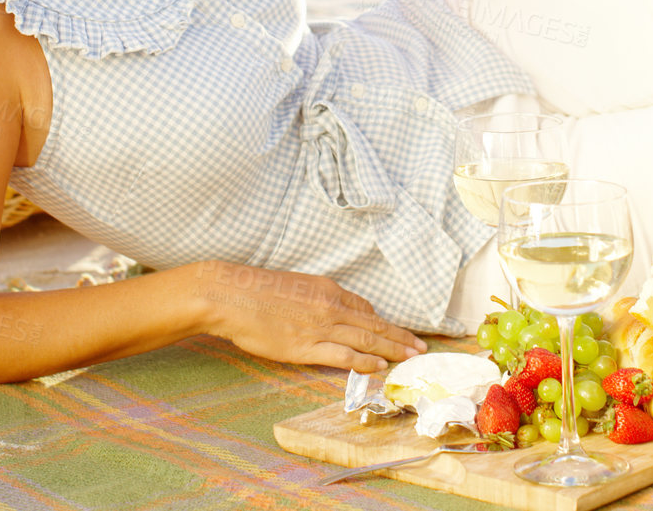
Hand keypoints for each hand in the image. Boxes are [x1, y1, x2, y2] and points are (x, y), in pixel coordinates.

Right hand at [190, 261, 427, 371]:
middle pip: (374, 323)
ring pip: (366, 339)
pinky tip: (379, 367)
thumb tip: (330, 310)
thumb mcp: (295, 285)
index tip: (396, 331)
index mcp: (327, 289)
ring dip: (392, 349)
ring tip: (411, 357)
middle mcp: (330, 306)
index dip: (383, 321)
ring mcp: (320, 327)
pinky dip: (365, 362)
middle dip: (399, 336)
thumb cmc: (257, 290)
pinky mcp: (306, 347)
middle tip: (420, 346)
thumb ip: (316, 298)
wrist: (232, 296)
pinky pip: (344, 357)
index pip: (364, 307)